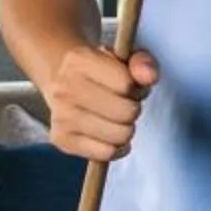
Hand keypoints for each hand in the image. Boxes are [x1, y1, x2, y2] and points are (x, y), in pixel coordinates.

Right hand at [40, 43, 159, 161]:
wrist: (62, 81)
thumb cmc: (102, 71)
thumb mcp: (125, 57)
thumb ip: (143, 62)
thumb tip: (149, 77)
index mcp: (79, 61)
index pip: (126, 84)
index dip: (137, 88)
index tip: (130, 87)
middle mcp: (64, 88)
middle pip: (126, 112)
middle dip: (133, 109)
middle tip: (124, 104)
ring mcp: (60, 116)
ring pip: (119, 135)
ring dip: (127, 128)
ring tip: (116, 118)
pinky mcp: (61, 139)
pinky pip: (106, 153)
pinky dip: (117, 148)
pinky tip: (112, 136)